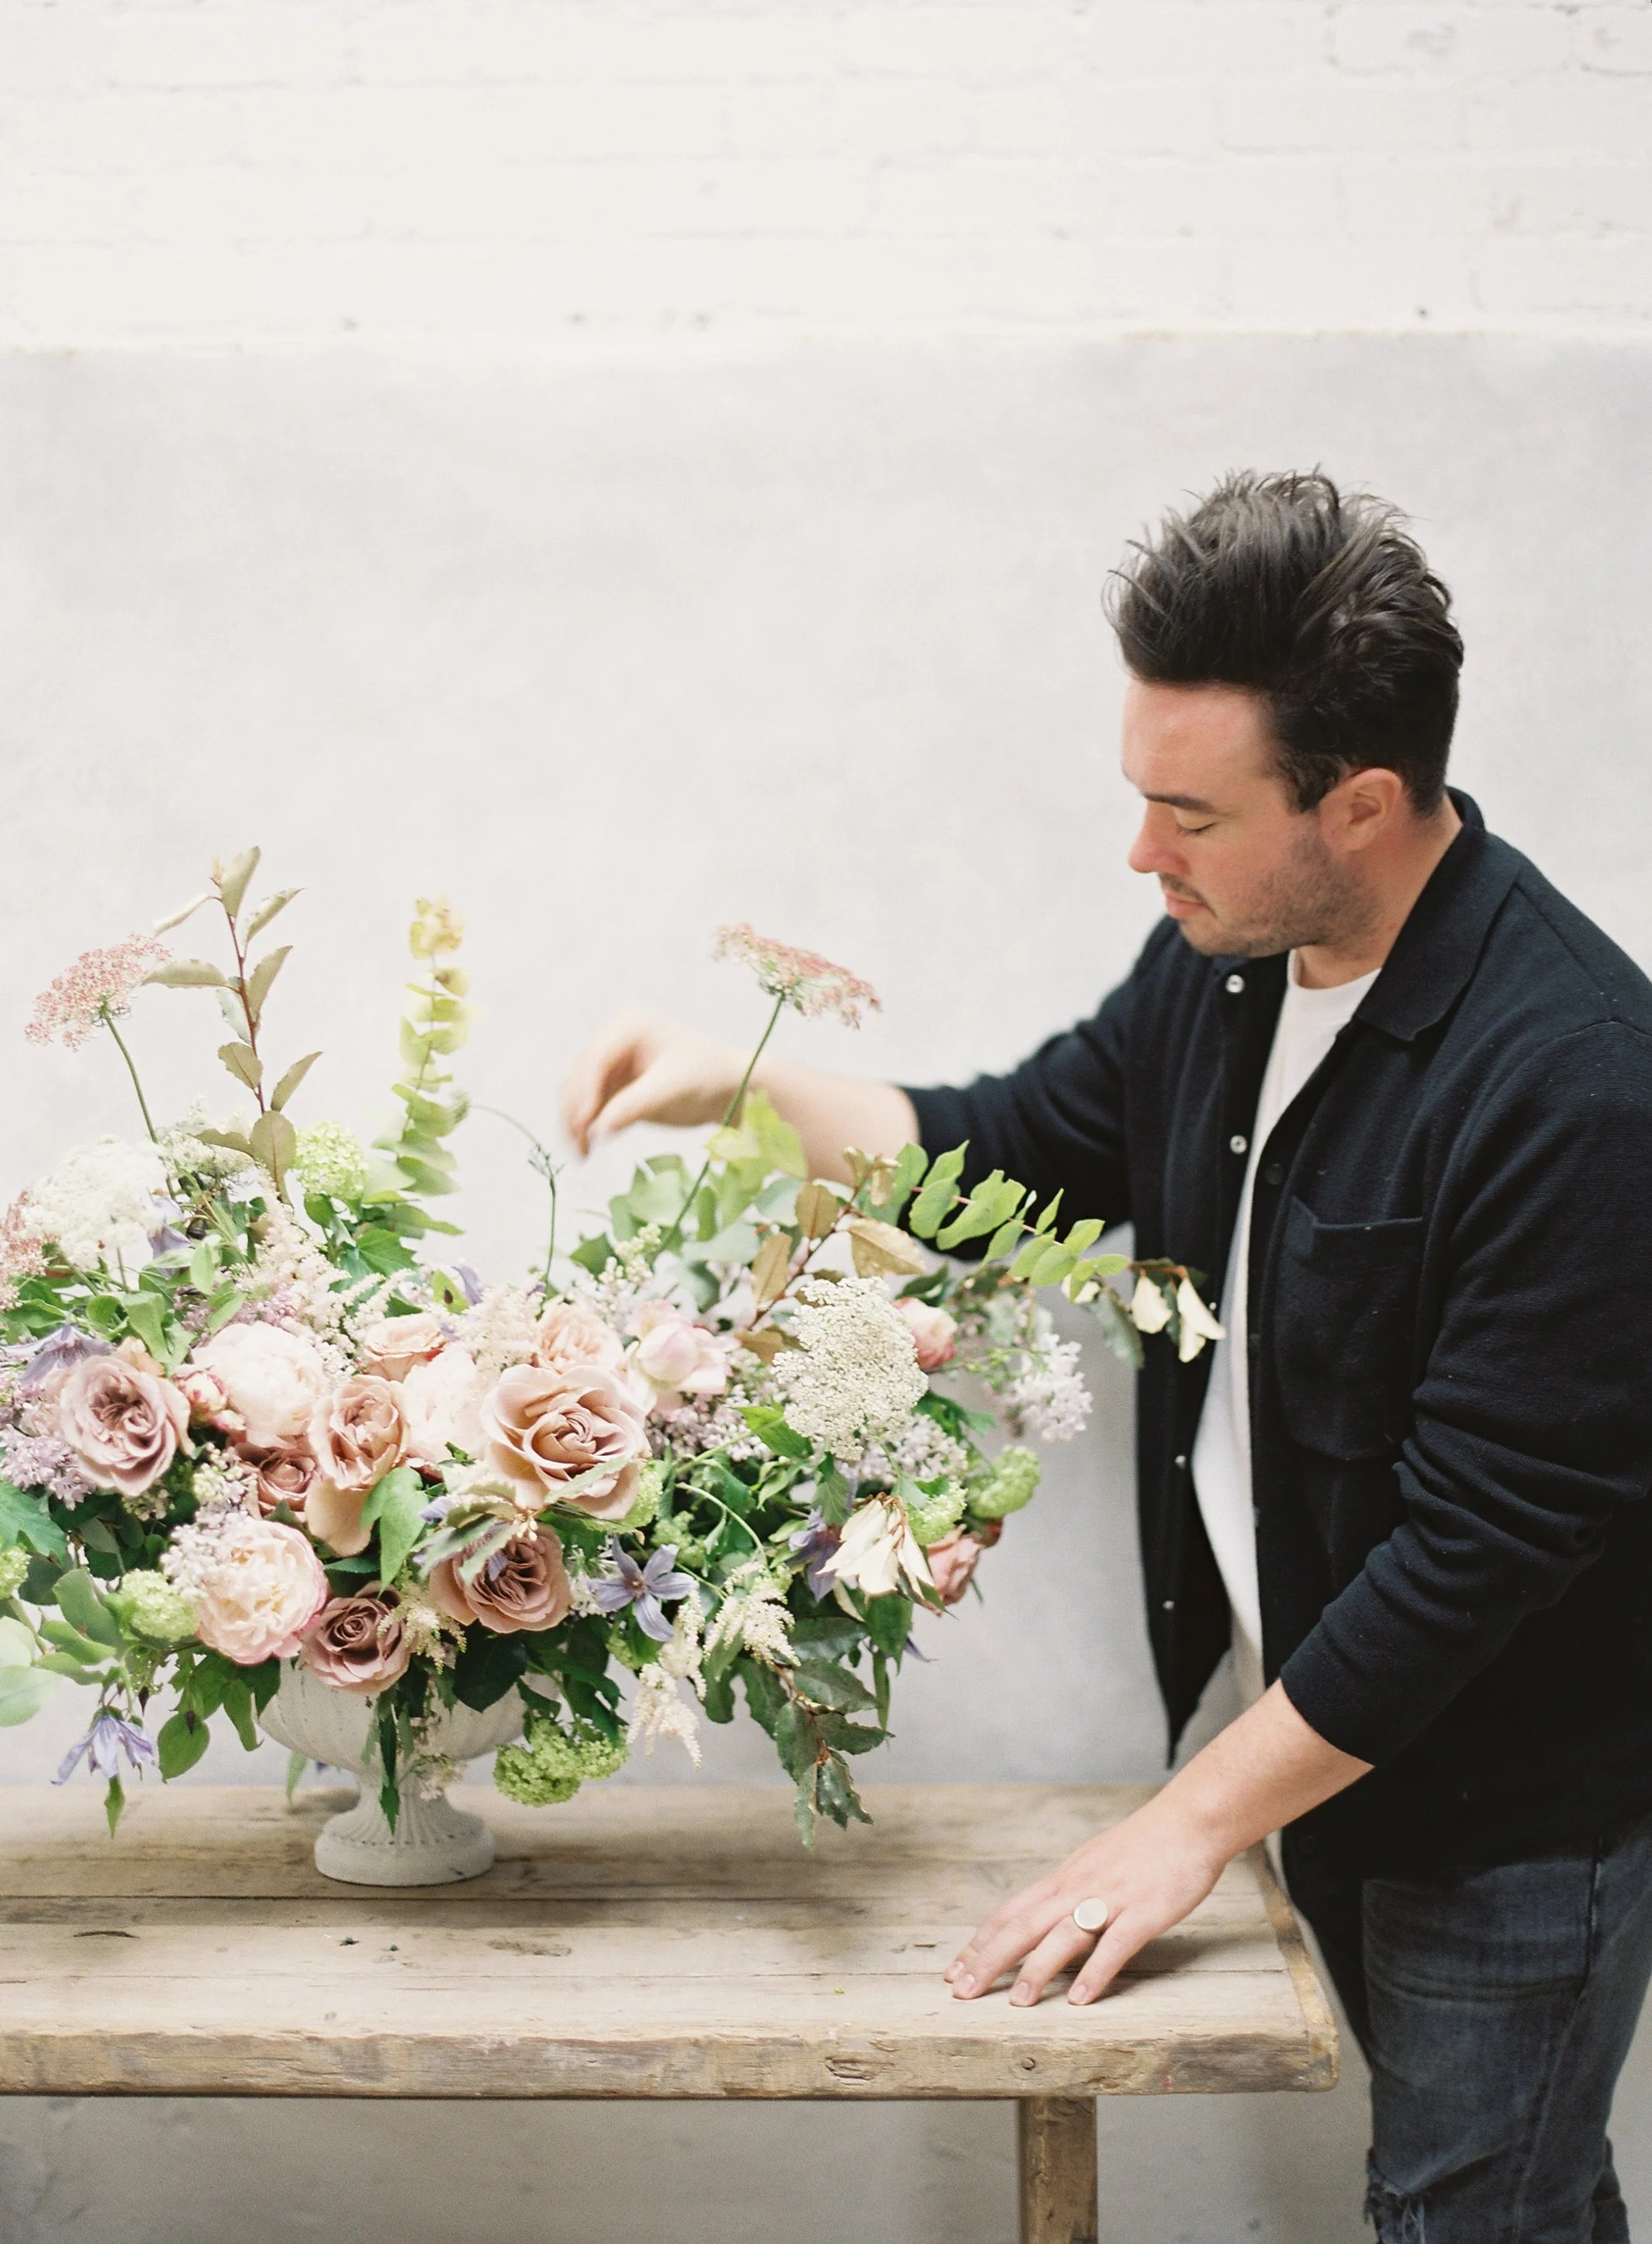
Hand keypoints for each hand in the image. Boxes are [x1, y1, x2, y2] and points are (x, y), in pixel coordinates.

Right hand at [561, 1011, 744, 1154]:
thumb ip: (635, 1105)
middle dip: (576, 1111)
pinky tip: (589, 1149)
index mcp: (629, 1027)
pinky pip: (590, 1110)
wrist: (730, 1091)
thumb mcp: (672, 1088)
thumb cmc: (709, 1078)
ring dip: (575, 1123)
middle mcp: (614, 1043)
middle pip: (580, 1078)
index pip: (596, 1058)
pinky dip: (586, 1128)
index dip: (584, 1089)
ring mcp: (612, 1067)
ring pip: (578, 1096)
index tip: (584, 1121)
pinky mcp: (615, 1091)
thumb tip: (600, 1127)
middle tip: (580, 1146)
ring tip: (583, 1153)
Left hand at [944, 1794, 1227, 2007]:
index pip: (1010, 1911)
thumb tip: (1041, 1914)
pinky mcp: (1144, 1912)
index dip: (980, 1942)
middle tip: (961, 1992)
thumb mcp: (1093, 1862)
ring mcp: (1111, 1900)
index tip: (955, 1969)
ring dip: (1037, 1970)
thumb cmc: (1144, 1844)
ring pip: (1064, 1936)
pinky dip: (1096, 1973)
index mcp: (1064, 1879)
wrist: (1189, 1821)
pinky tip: (1081, 2000)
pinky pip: (1116, 1946)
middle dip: (989, 1960)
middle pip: (1024, 1925)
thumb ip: (1068, 1890)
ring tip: (1016, 2003)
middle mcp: (1078, 1888)